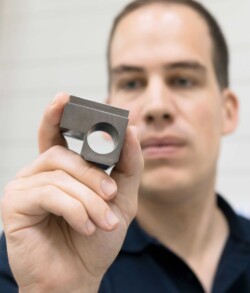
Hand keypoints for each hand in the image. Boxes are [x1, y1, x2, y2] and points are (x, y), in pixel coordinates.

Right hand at [1, 93, 143, 292]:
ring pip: (60, 175)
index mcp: (60, 169)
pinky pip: (49, 193)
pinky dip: (74, 210)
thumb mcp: (121, 197)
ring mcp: (23, 186)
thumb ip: (128, 164)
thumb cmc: (97, 237)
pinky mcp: (14, 203)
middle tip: (112, 195)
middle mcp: (38, 172)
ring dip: (89, 199)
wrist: (78, 276)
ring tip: (103, 221)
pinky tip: (84, 226)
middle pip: (65, 155)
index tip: (64, 97)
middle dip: (94, 176)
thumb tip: (133, 130)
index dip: (57, 114)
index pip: (54, 134)